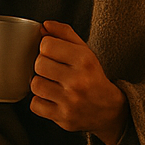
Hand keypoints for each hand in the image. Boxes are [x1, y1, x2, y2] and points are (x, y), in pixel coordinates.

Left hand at [30, 21, 128, 144]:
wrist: (109, 110)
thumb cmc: (92, 77)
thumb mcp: (85, 52)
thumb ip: (65, 34)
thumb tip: (44, 26)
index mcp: (85, 60)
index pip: (47, 45)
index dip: (46, 48)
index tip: (53, 53)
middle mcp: (78, 81)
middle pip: (38, 64)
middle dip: (42, 65)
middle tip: (52, 70)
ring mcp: (70, 101)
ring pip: (35, 85)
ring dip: (40, 83)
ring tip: (52, 84)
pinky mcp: (63, 117)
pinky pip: (35, 105)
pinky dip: (40, 101)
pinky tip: (52, 98)